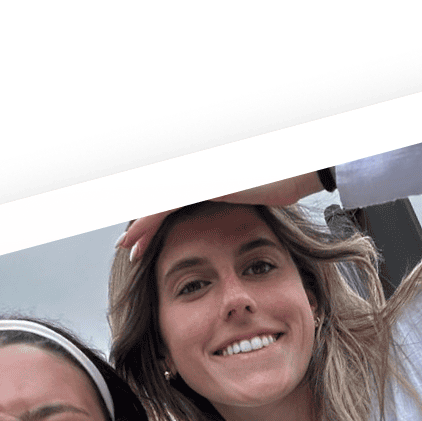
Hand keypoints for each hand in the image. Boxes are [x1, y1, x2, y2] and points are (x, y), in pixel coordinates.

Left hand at [118, 173, 324, 261]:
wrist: (295, 172)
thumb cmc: (283, 184)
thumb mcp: (257, 199)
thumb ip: (240, 209)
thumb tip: (239, 225)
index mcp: (207, 182)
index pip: (174, 204)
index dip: (157, 224)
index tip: (148, 243)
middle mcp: (197, 179)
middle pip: (161, 205)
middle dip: (143, 227)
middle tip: (130, 248)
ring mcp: (196, 180)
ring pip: (157, 206)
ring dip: (139, 228)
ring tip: (126, 248)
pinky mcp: (198, 187)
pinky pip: (163, 207)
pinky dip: (146, 223)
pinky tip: (134, 237)